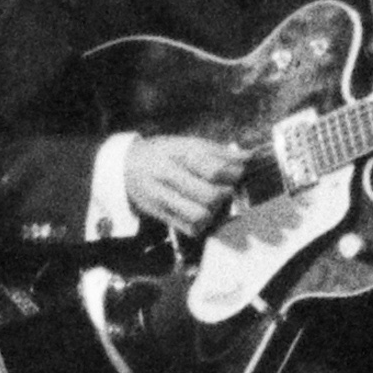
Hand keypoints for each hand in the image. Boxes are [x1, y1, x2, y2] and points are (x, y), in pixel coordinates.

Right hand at [120, 131, 255, 231]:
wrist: (124, 167)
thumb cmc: (162, 153)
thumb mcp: (186, 143)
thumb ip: (217, 152)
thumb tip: (247, 158)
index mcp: (177, 153)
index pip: (213, 169)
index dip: (234, 174)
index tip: (239, 172)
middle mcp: (168, 176)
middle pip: (209, 195)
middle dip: (225, 194)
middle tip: (226, 189)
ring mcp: (162, 198)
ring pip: (200, 216)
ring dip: (214, 211)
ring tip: (213, 203)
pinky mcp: (160, 216)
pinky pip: (190, 229)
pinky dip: (202, 224)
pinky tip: (201, 212)